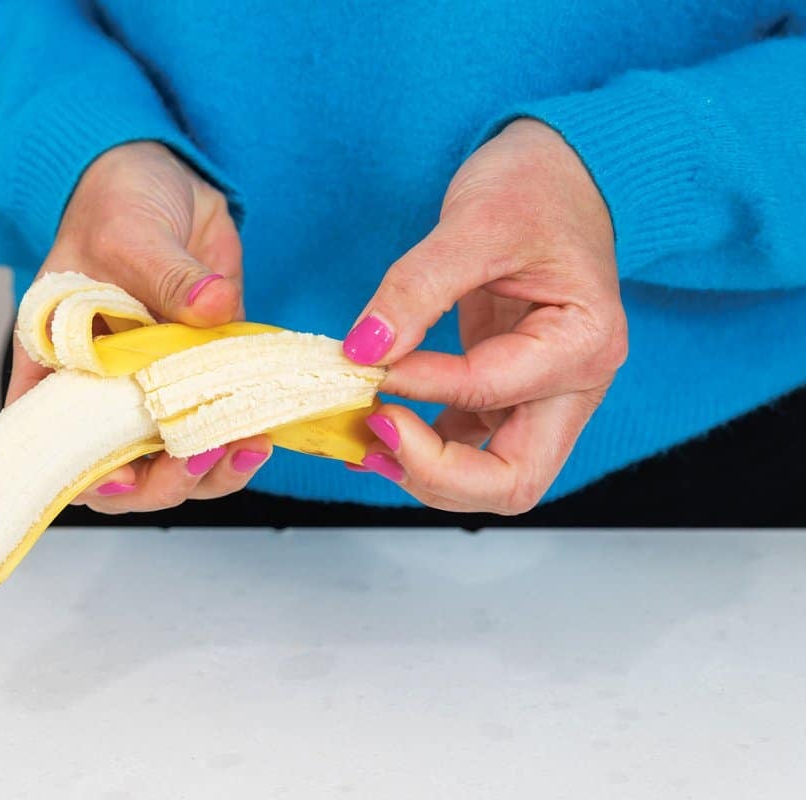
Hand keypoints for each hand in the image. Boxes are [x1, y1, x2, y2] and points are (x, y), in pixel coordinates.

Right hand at [5, 141, 270, 512]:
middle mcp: (104, 390)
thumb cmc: (117, 203)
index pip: (49, 445)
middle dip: (160, 481)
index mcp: (58, 365)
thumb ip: (167, 275)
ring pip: (175, 463)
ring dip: (209, 473)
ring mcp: (157, 389)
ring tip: (243, 447)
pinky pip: (220, 428)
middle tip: (195, 456)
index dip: (76, 475)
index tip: (119, 477)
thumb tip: (212, 305)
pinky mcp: (207, 376)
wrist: (166, 180)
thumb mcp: (130, 232)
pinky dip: (241, 441)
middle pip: (120, 471)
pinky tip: (263, 431)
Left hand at [345, 119, 627, 513]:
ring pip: (491, 478)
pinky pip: (468, 445)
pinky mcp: (508, 391)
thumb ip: (417, 289)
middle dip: (436, 474)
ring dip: (424, 470)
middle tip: (373, 434)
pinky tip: (375, 429)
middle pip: (513, 480)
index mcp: (584, 343)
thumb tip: (364, 350)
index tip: (364, 361)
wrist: (559, 168)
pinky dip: (423, 448)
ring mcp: (542, 396)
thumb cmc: (537, 185)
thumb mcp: (474, 222)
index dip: (418, 385)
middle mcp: (573, 385)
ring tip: (364, 436)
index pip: (488, 392)